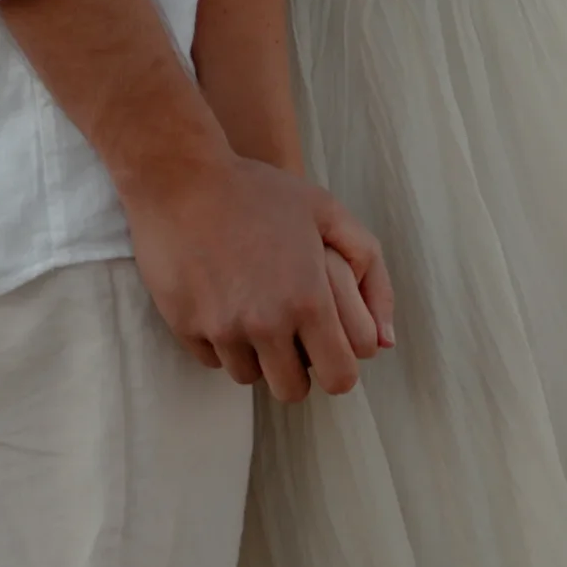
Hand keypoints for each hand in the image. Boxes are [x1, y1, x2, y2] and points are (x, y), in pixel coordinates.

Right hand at [123, 148, 394, 402]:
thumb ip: (369, 270)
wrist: (179, 175)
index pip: (340, 378)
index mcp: (308, 300)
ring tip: (253, 314)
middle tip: (291, 338)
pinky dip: (220, 341)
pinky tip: (221, 304)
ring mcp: (223, 329)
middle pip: (292, 390)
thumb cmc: (258, 191)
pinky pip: (211, 359)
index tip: (328, 346)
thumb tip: (386, 341)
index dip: (339, 366)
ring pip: (249, 377)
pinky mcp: (186, 327)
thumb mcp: (327, 212)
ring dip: (256, 355)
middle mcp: (267, 323)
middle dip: (297, 369)